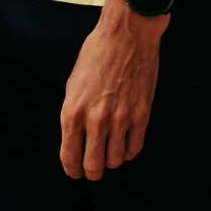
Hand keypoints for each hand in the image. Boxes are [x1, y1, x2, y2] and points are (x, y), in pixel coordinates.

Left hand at [58, 5, 164, 179]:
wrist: (126, 37)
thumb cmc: (97, 55)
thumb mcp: (73, 84)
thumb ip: (74, 113)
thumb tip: (78, 136)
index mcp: (72, 111)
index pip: (69, 155)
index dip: (72, 169)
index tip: (75, 172)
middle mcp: (95, 119)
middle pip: (93, 164)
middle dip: (92, 172)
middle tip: (94, 171)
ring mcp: (120, 119)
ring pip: (115, 159)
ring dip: (112, 161)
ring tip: (111, 156)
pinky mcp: (141, 115)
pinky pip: (135, 147)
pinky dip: (129, 152)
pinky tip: (126, 147)